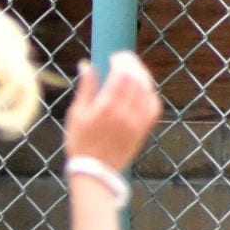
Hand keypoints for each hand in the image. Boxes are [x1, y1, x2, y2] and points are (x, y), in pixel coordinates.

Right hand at [62, 51, 161, 171]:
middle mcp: (124, 113)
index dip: (122, 61)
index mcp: (105, 107)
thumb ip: (85, 88)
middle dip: (132, 64)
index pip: (122, 74)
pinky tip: (143, 88)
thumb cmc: (80, 143)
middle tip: (125, 59)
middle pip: (136, 79)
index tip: (115, 57)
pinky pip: (154, 107)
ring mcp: (136, 123)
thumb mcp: (76, 114)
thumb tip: (86, 65)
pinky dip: (151, 94)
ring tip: (133, 71)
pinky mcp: (143, 131)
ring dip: (142, 76)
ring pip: (147, 91)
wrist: (94, 173)